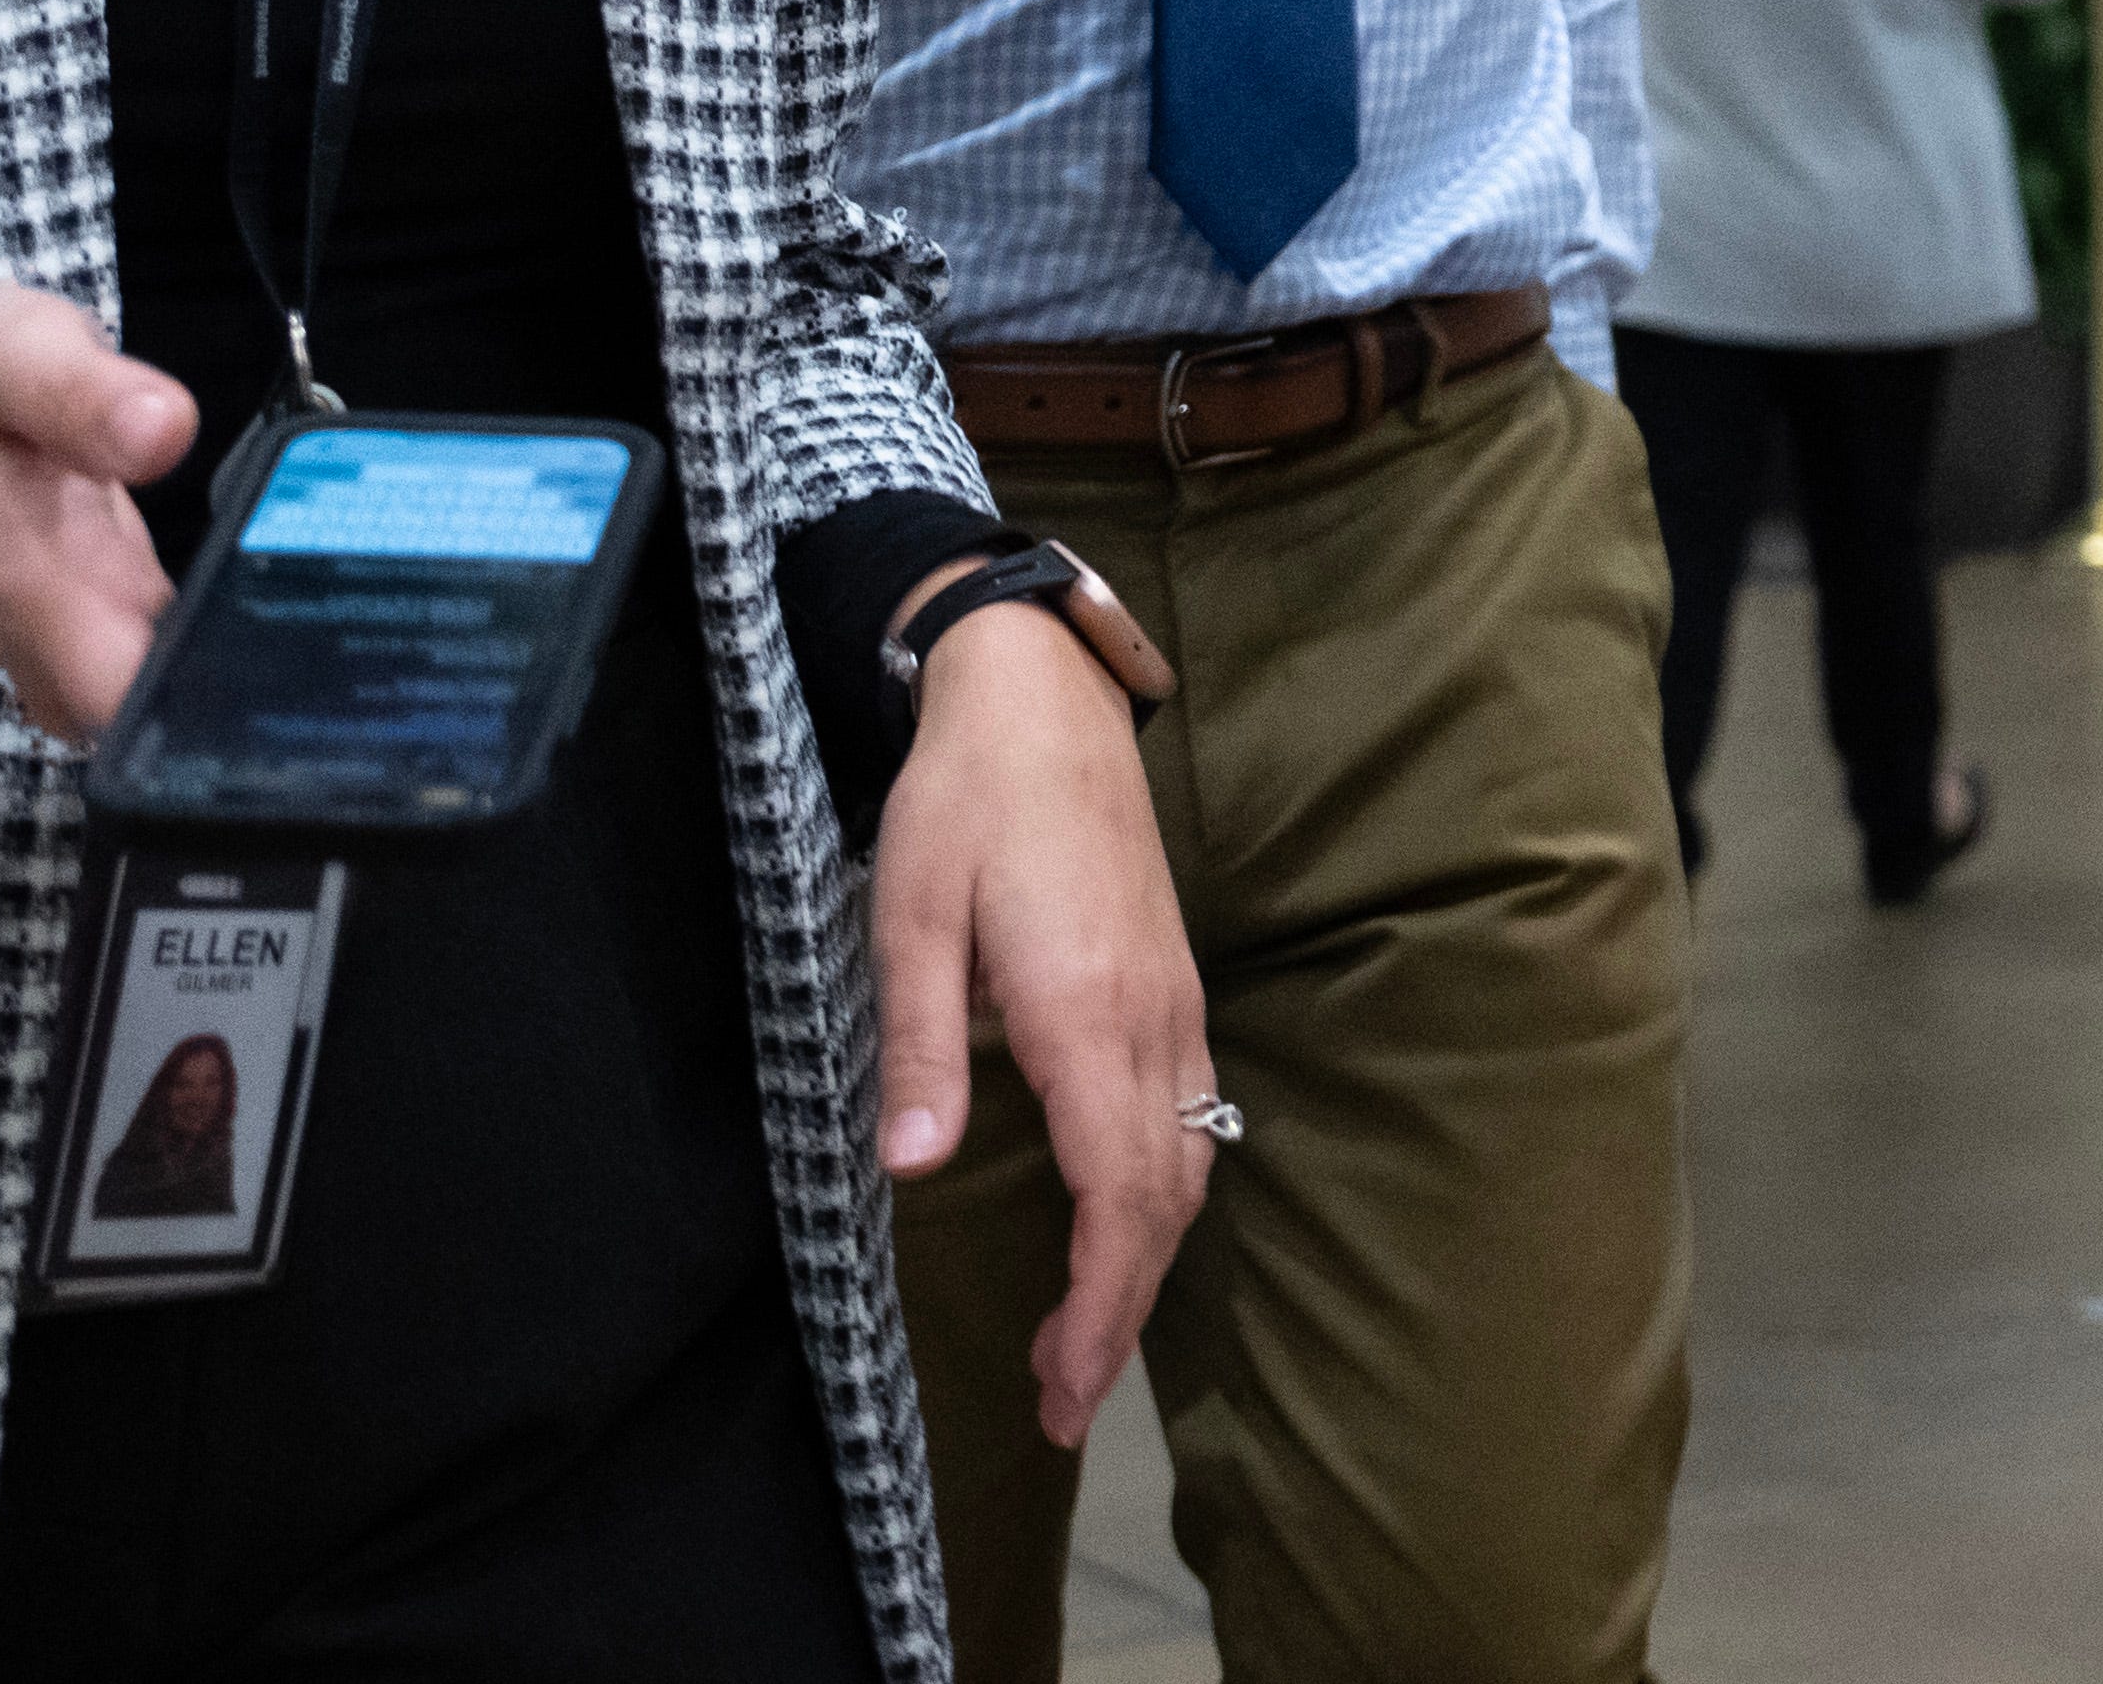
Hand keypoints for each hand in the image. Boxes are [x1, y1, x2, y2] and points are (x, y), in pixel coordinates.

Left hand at [871, 583, 1211, 1448]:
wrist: (1043, 697)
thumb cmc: (964, 799)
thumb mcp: (910, 913)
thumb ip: (924, 1044)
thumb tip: (916, 1170)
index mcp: (1084, 1011)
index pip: (1117, 1193)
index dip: (1098, 1301)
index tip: (1064, 1382)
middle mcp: (1148, 1018)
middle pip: (1162, 1199)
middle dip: (1120, 1313)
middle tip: (1062, 1406)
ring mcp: (1174, 1000)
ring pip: (1189, 1162)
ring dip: (1144, 1262)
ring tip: (1086, 1339)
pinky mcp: (1172, 984)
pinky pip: (1192, 1115)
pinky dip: (1162, 1195)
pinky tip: (1125, 1222)